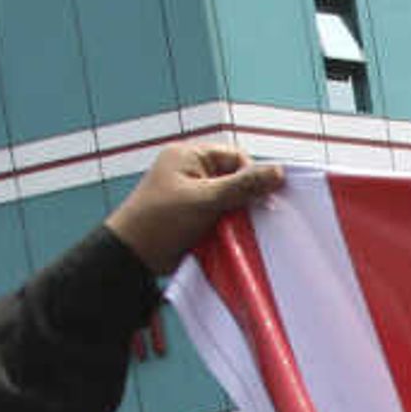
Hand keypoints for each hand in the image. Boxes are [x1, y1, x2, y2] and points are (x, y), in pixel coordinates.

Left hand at [104, 141, 284, 273]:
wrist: (132, 256)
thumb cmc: (161, 221)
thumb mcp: (205, 200)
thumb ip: (242, 186)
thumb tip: (278, 171)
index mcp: (188, 155)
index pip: (235, 157)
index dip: (250, 176)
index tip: (259, 199)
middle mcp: (191, 171)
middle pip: (234, 179)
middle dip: (243, 199)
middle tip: (250, 218)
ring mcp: (192, 194)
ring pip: (229, 200)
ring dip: (236, 216)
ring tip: (237, 231)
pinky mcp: (193, 217)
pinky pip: (220, 216)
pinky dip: (227, 227)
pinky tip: (230, 238)